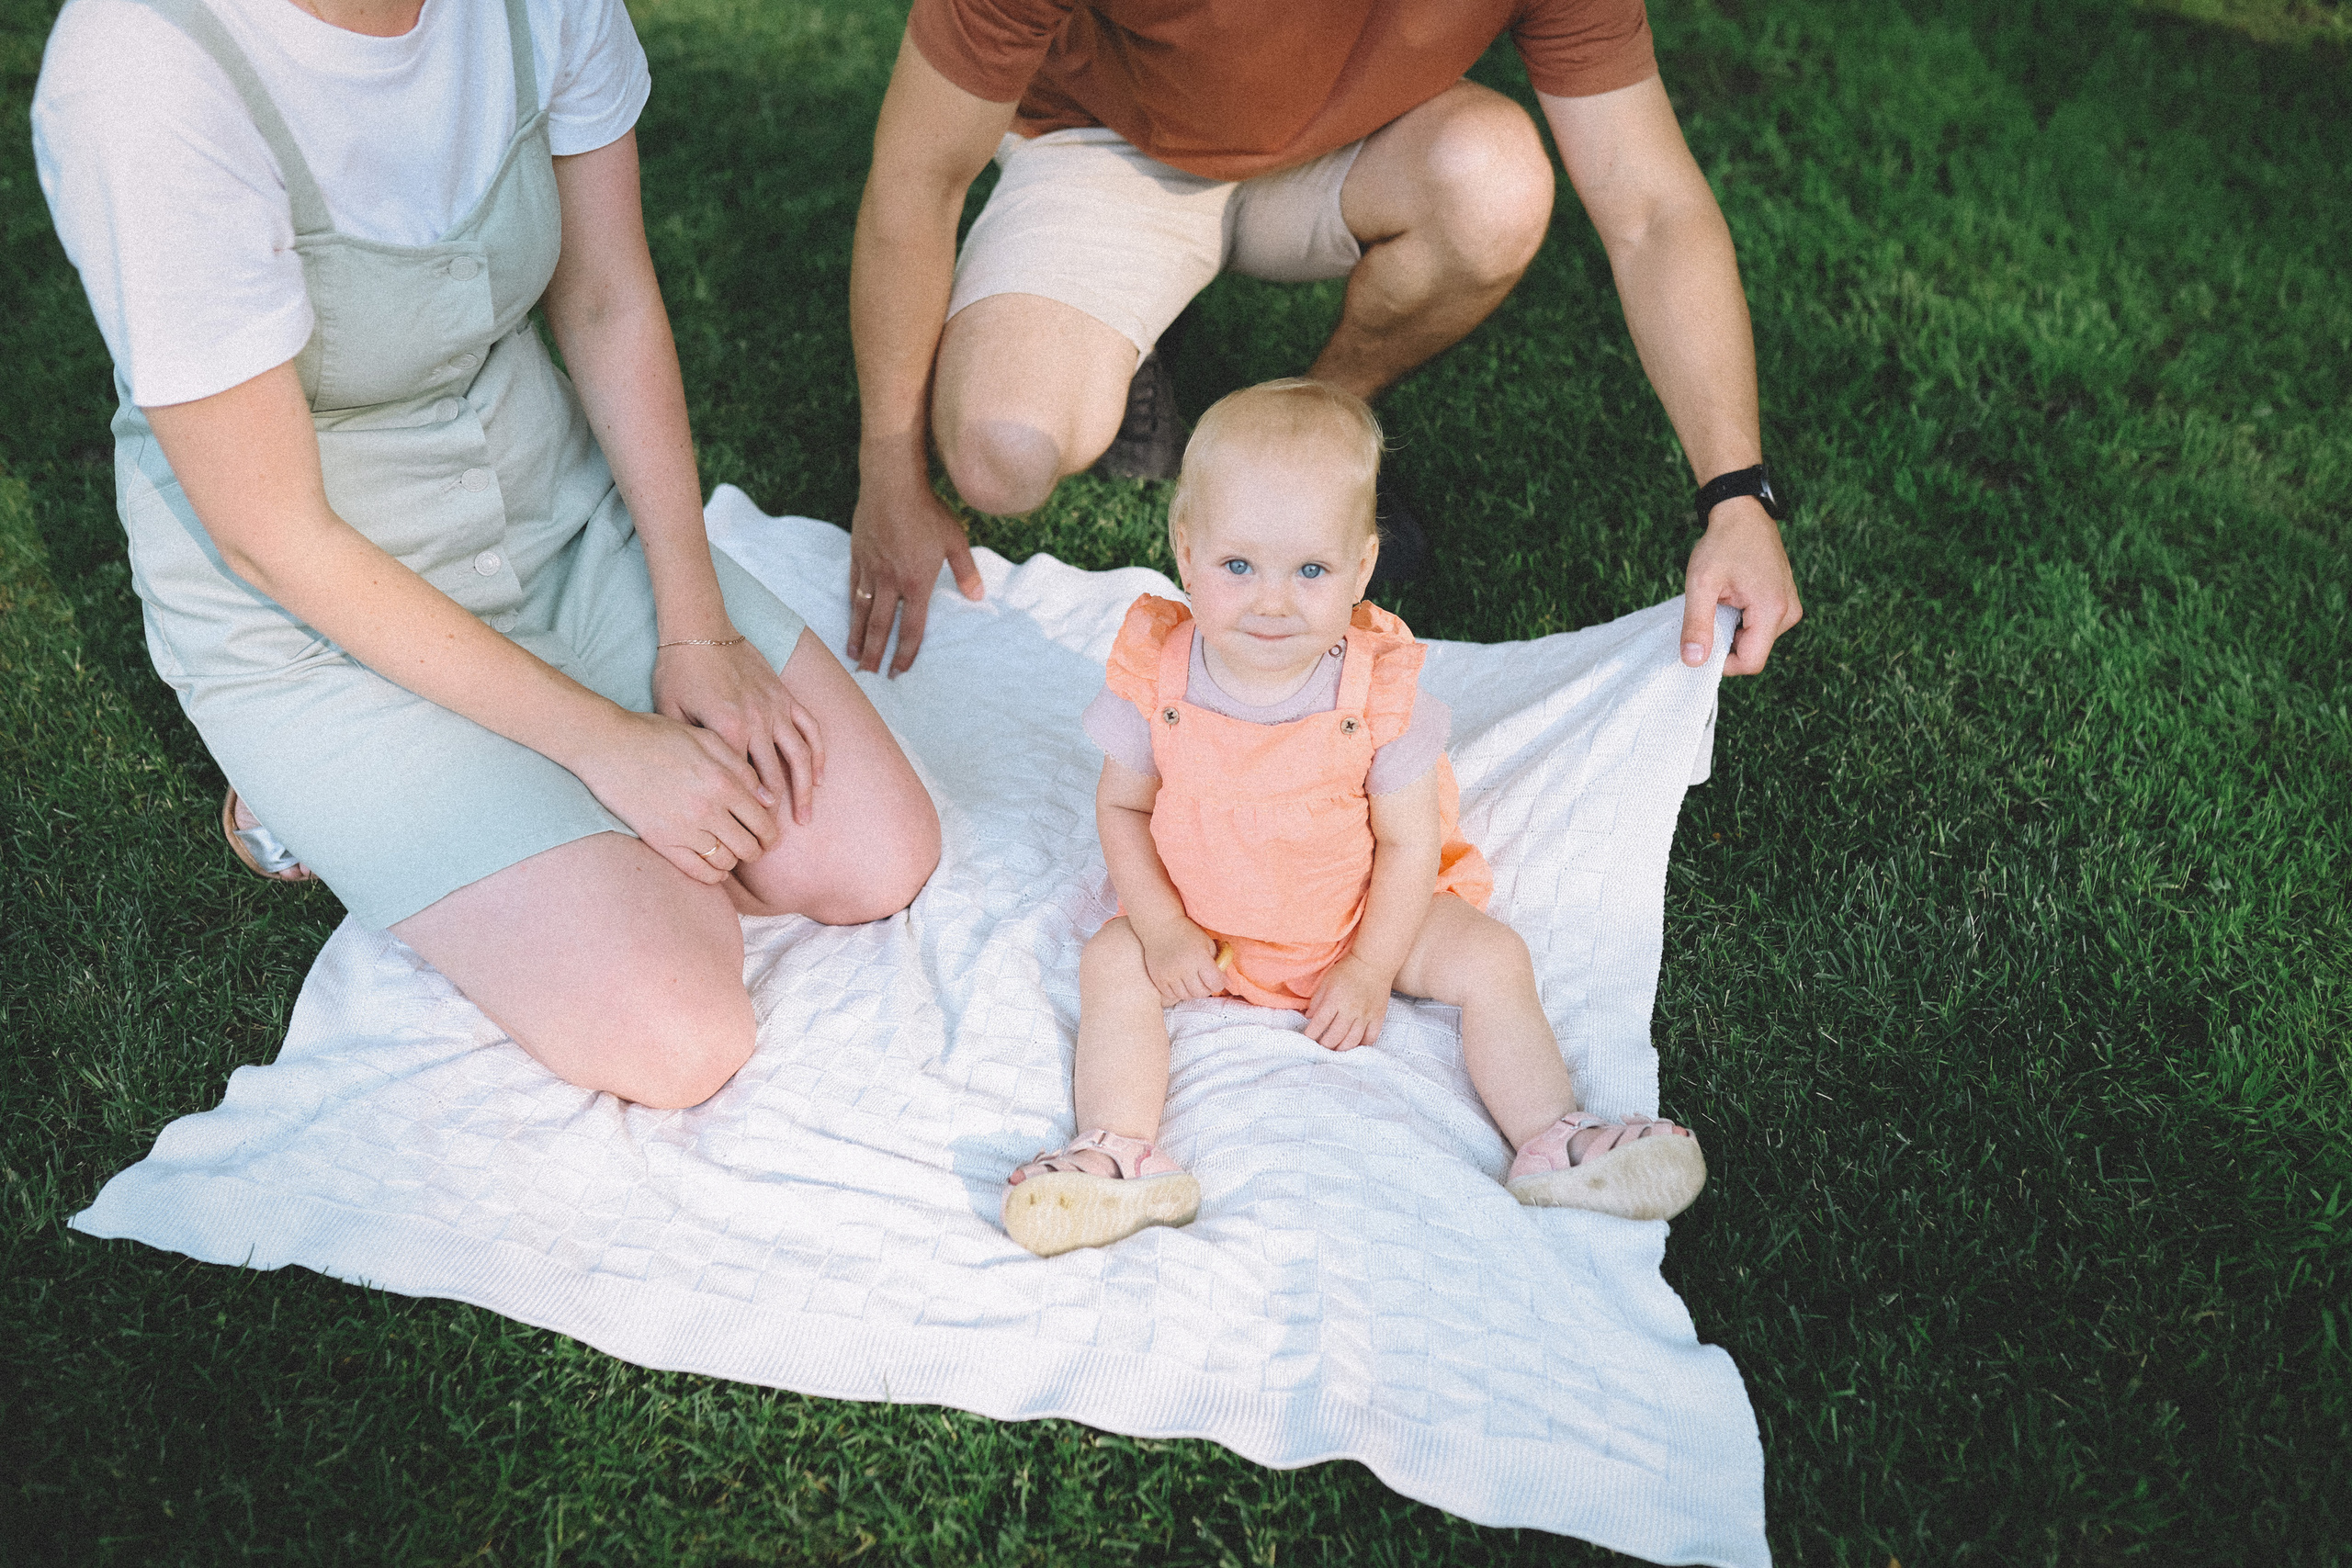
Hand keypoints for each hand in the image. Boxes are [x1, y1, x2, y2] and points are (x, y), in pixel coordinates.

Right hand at [569, 707, 781, 885]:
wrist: (609, 746)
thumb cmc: (659, 736)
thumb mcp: (707, 740)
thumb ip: (741, 769)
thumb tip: (768, 800)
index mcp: (723, 781)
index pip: (763, 822)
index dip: (770, 834)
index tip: (767, 835)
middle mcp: (708, 809)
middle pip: (749, 847)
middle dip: (756, 849)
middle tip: (752, 846)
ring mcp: (684, 828)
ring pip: (726, 862)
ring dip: (733, 860)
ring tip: (729, 851)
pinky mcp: (661, 841)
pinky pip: (698, 871)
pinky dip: (712, 875)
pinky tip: (714, 867)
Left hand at [652, 635, 824, 825]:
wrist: (699, 629)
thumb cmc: (679, 672)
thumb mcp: (672, 713)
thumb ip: (691, 746)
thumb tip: (703, 781)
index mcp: (728, 730)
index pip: (743, 779)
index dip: (746, 810)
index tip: (746, 831)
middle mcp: (757, 722)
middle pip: (774, 776)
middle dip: (778, 811)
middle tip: (777, 836)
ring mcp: (776, 709)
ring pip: (800, 757)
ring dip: (805, 789)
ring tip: (806, 815)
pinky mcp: (785, 696)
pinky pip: (810, 728)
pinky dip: (817, 753)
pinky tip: (819, 776)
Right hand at [846, 478, 984, 675]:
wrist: (892, 483)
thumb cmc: (927, 510)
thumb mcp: (955, 540)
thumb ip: (966, 572)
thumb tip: (979, 597)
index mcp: (917, 582)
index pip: (911, 628)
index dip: (905, 653)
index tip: (899, 672)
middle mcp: (891, 582)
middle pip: (882, 627)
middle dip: (876, 655)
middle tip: (869, 677)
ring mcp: (871, 570)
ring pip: (863, 611)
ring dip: (859, 637)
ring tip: (854, 657)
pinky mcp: (857, 557)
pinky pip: (853, 589)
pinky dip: (852, 608)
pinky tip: (850, 620)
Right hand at [1134, 914, 1227, 1004]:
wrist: (1160, 926)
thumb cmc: (1187, 933)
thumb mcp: (1208, 943)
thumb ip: (1219, 962)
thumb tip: (1226, 982)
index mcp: (1199, 957)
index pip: (1215, 983)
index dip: (1219, 983)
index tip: (1217, 979)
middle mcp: (1184, 968)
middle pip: (1201, 992)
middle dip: (1206, 989)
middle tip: (1204, 981)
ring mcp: (1169, 974)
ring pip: (1186, 996)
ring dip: (1191, 991)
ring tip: (1191, 981)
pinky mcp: (1157, 978)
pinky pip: (1171, 996)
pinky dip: (1177, 992)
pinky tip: (1179, 982)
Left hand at [1304, 952, 1394, 1051]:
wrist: (1373, 963)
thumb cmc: (1347, 970)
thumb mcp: (1326, 981)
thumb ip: (1316, 1000)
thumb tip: (1308, 1017)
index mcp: (1334, 1000)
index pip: (1319, 1024)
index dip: (1311, 1034)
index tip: (1307, 1038)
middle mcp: (1350, 1010)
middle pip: (1335, 1036)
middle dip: (1325, 1045)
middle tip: (1320, 1046)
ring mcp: (1365, 1015)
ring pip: (1352, 1041)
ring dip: (1341, 1049)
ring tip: (1335, 1049)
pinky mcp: (1378, 1017)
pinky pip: (1371, 1037)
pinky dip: (1362, 1044)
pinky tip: (1355, 1044)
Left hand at [1680, 496, 1803, 675]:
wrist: (1742, 512)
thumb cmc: (1722, 543)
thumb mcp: (1701, 584)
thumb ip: (1697, 624)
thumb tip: (1693, 662)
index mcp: (1772, 610)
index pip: (1750, 663)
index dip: (1722, 663)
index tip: (1702, 642)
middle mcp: (1789, 612)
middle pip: (1753, 653)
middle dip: (1726, 642)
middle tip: (1710, 611)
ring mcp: (1790, 607)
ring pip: (1756, 641)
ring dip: (1733, 630)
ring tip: (1723, 599)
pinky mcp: (1785, 602)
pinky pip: (1761, 627)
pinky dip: (1742, 620)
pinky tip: (1732, 597)